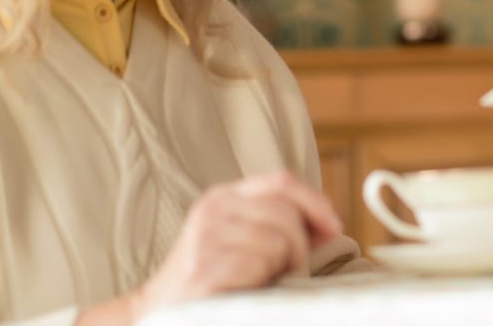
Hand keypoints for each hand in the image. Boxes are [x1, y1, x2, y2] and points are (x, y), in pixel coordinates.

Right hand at [134, 171, 342, 315]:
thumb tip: (330, 224)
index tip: (335, 226)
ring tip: (261, 282)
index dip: (315, 201)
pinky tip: (246, 291)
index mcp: (224, 196)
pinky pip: (261, 263)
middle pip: (286, 213)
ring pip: (279, 240)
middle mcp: (213, 208)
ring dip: (282, 268)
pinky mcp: (203, 266)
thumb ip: (282, 227)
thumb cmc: (215, 282)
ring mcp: (205, 236)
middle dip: (301, 247)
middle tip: (290, 273)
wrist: (157, 316)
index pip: (282, 181)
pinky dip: (264, 281)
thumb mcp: (248, 243)